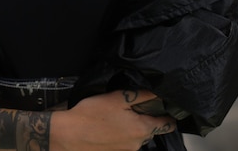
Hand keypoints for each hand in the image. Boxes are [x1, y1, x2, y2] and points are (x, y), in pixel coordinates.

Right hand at [50, 89, 175, 150]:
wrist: (70, 135)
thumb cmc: (93, 114)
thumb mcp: (118, 98)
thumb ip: (141, 95)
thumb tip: (159, 93)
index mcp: (142, 129)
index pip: (167, 124)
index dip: (168, 113)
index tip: (163, 104)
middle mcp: (138, 144)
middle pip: (152, 129)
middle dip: (147, 117)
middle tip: (133, 104)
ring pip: (138, 135)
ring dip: (134, 125)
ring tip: (118, 113)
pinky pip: (126, 141)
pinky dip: (123, 132)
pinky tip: (110, 124)